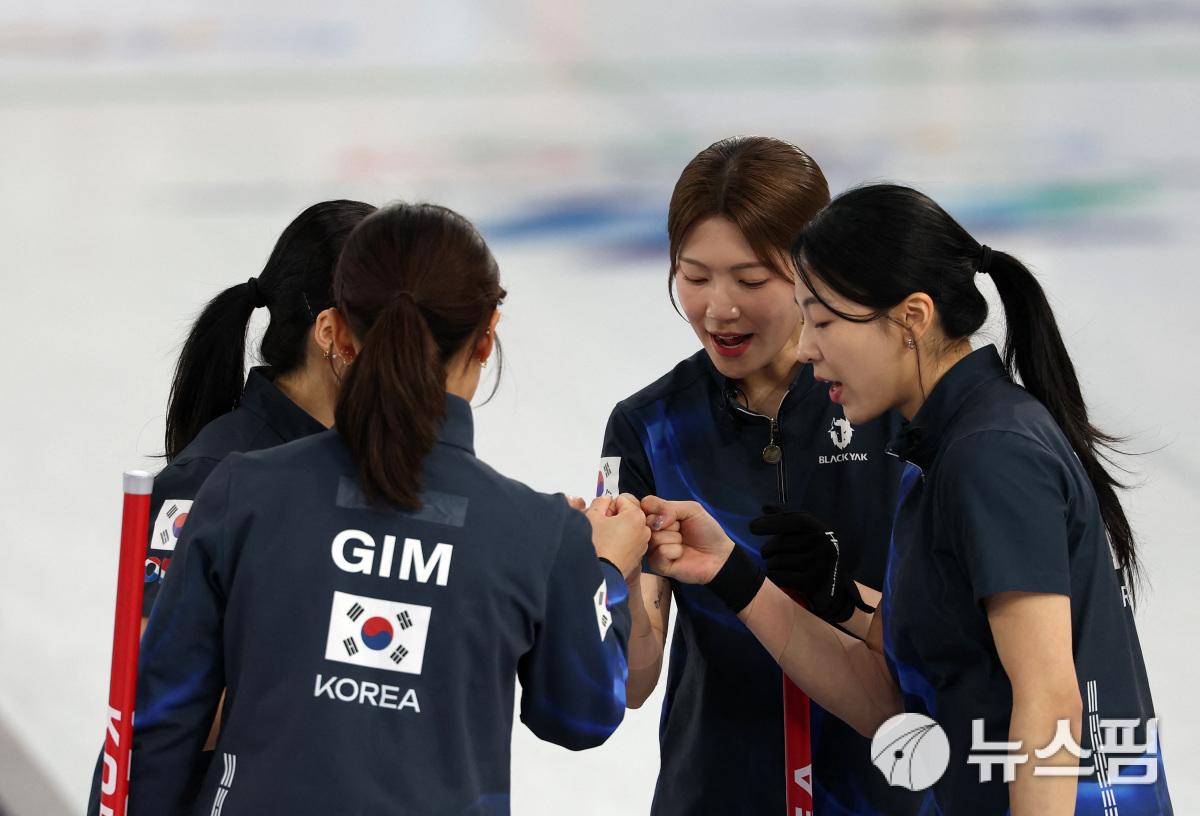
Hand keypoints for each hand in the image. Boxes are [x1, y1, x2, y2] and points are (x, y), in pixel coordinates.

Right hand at [586, 494, 649, 577]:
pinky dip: (622, 541)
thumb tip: (606, 499)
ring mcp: (643, 543)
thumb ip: (600, 502)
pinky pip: (631, 540)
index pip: (620, 499)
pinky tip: (611, 549)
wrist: (601, 574)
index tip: (601, 519)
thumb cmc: (596, 544)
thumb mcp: (592, 516)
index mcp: (636, 515)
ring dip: (618, 529)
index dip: (607, 507)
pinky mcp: (639, 555)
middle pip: (627, 513)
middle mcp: (644, 528)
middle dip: (614, 517)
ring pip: (629, 527)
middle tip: (602, 528)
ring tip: (606, 539)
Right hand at [641, 495, 734, 584]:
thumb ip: (669, 507)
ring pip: (655, 537)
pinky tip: (680, 554)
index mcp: (657, 516)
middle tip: (681, 530)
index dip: (660, 508)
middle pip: (648, 521)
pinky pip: (661, 552)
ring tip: (682, 542)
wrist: (719, 554)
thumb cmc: (706, 530)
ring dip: (675, 539)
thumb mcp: (692, 509)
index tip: (674, 515)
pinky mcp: (657, 565)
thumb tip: (656, 521)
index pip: (646, 504)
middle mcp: (651, 532)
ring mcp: (652, 549)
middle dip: (671, 524)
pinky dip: (675, 551)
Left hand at [749, 507, 870, 623]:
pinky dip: (773, 574)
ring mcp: (819, 565)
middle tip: (765, 553)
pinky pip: (780, 576)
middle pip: (782, 542)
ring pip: (779, 560)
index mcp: (821, 529)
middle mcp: (823, 545)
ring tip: (772, 563)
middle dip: (768, 548)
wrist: (831, 585)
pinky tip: (775, 574)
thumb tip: (765, 506)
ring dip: (770, 563)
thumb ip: (786, 520)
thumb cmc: (812, 553)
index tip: (752, 527)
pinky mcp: (812, 583)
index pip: (794, 520)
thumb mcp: (805, 533)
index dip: (771, 522)